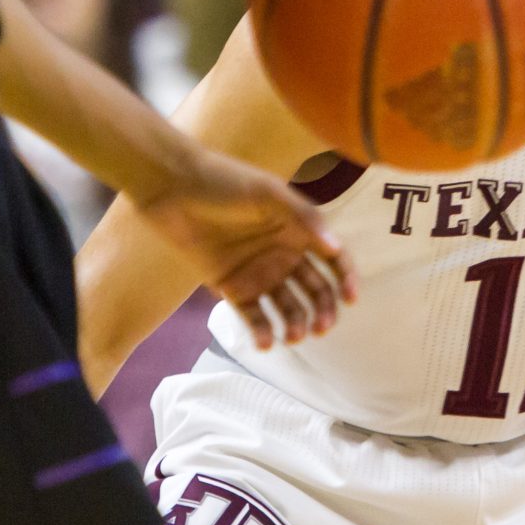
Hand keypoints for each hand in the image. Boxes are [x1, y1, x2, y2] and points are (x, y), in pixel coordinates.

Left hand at [133, 147, 358, 349]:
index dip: (346, 279)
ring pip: (288, 308)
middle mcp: (285, 254)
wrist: (174, 189)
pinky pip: (254, 316)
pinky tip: (267, 342)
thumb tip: (334, 247)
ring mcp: (260, 273)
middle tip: (321, 328)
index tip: (351, 299)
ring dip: (296, 325)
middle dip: (323, 311)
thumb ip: (304, 217)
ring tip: (293, 337)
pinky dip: (263, 332)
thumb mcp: (269, 193)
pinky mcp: (233, 288)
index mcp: (299, 230)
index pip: (333, 259)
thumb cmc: (225, 182)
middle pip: (315, 290)